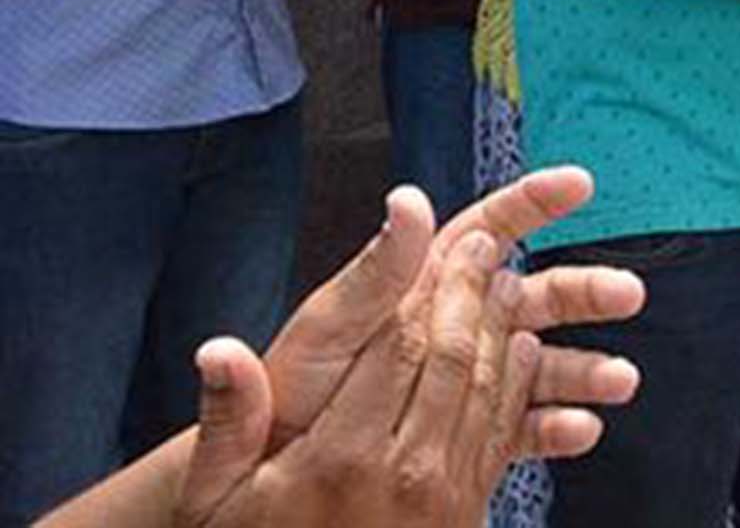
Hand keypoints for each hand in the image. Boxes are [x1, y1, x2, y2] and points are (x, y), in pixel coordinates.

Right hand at [175, 232, 533, 525]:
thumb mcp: (215, 498)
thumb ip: (225, 421)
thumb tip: (217, 350)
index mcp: (339, 458)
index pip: (397, 350)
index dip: (425, 289)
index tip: (445, 243)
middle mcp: (401, 473)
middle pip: (452, 360)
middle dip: (471, 295)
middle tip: (486, 248)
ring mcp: (442, 498)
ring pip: (487, 391)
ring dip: (502, 330)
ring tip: (508, 283)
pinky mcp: (467, 515)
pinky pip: (501, 435)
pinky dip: (516, 384)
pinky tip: (519, 349)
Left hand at [257, 168, 642, 465]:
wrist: (256, 483)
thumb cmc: (281, 403)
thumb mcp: (320, 332)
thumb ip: (367, 275)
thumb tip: (406, 201)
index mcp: (414, 290)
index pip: (481, 230)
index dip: (532, 202)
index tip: (579, 183)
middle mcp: (445, 328)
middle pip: (527, 294)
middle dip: (583, 292)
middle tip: (628, 293)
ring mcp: (457, 383)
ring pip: (534, 364)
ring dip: (582, 368)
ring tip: (621, 381)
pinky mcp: (459, 437)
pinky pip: (516, 428)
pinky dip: (552, 428)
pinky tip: (581, 433)